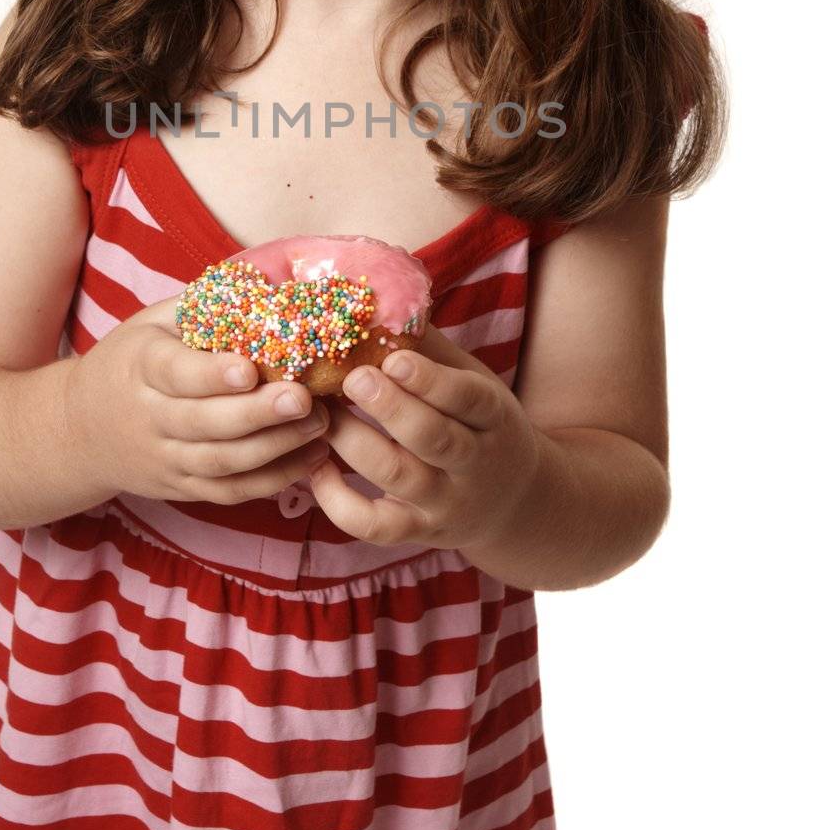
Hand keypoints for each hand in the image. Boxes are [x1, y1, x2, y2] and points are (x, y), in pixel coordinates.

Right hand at [61, 295, 331, 503]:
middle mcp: (149, 418)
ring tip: (320, 425)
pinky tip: (311, 458)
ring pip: (221, 463)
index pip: (175, 373)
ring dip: (275, 448)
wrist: (78, 429)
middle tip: (305, 399)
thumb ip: (202, 309)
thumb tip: (269, 288)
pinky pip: (228, 492)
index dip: (211, 374)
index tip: (249, 369)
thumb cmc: (130, 361)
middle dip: (257, 414)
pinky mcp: (181, 488)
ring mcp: (164, 458)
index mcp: (141, 366)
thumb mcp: (151, 323)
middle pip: (204, 424)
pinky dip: (272, 480)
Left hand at [309, 322, 540, 549]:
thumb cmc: (480, 425)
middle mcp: (474, 463)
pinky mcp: (417, 531)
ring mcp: (445, 503)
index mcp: (492, 417)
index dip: (430, 380)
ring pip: (399, 478)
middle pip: (433, 439)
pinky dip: (339, 502)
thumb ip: (431, 349)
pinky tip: (316, 469)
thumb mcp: (474, 382)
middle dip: (390, 408)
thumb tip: (379, 298)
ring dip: (354, 444)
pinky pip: (374, 526)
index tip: (393, 357)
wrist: (514, 503)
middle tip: (352, 378)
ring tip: (322, 412)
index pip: (468, 398)